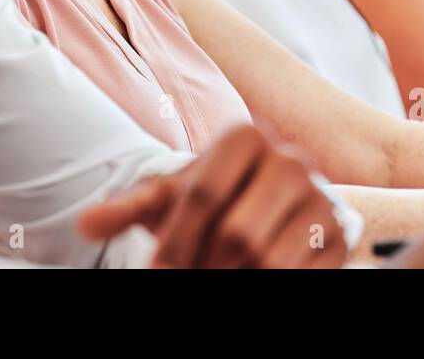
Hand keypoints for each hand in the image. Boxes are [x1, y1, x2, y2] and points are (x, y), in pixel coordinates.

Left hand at [77, 125, 346, 268]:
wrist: (265, 208)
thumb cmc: (209, 200)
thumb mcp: (169, 197)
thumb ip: (129, 207)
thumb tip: (84, 223)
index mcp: (246, 137)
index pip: (202, 195)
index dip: (173, 242)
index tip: (154, 272)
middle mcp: (291, 160)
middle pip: (236, 234)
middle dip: (201, 268)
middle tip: (182, 281)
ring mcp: (321, 199)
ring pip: (267, 260)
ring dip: (230, 281)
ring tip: (210, 277)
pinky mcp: (340, 237)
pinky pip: (299, 276)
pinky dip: (266, 285)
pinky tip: (244, 281)